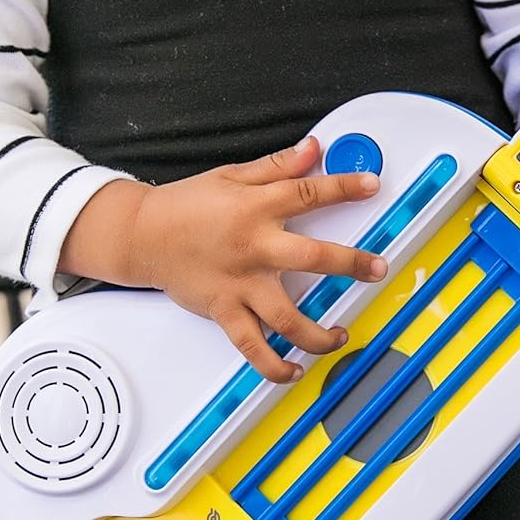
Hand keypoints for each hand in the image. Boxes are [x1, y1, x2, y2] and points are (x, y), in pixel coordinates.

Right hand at [77, 137, 388, 382]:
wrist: (141, 235)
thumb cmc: (187, 205)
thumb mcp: (232, 175)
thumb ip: (277, 166)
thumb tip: (313, 148)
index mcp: (256, 208)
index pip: (308, 193)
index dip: (344, 188)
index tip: (372, 187)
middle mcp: (253, 248)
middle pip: (311, 258)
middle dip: (350, 264)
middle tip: (377, 270)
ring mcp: (239, 284)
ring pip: (285, 318)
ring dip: (318, 334)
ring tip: (341, 336)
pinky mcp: (223, 310)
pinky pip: (251, 346)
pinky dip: (273, 365)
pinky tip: (293, 371)